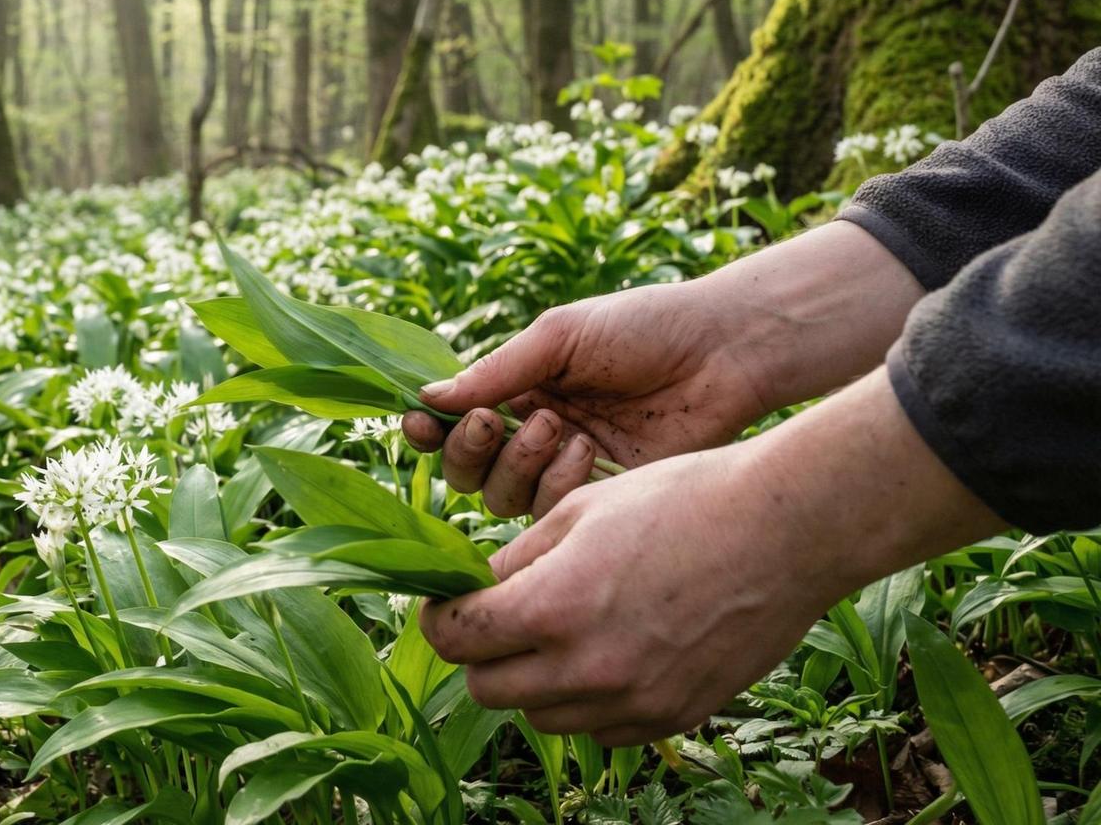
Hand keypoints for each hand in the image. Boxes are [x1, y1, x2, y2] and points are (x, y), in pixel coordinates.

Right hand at [403, 221, 926, 518]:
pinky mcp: (603, 501)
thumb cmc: (645, 328)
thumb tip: (427, 399)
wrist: (724, 353)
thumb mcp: (561, 337)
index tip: (418, 422)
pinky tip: (591, 448)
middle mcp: (533, 435)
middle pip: (468, 471)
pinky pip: (551, 511)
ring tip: (560, 427)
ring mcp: (567, 471)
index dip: (430, 429)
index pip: (452, 421)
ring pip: (503, 498)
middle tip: (492, 423)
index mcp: (518, 391)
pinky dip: (560, 482)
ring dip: (519, 463)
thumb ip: (495, 371)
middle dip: (470, 451)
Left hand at [417, 367, 1006, 745]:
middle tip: (498, 617)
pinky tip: (606, 653)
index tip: (448, 601)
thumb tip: (476, 586)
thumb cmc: (684, 499)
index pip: (456, 640)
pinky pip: (600, 730)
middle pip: (489, 689)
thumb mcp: (581, 509)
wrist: (788, 529)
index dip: (441, 617)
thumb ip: (518, 558)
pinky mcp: (673, 715)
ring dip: (533, 681)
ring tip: (558, 631)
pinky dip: (586, 701)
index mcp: (554, 606)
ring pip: (541, 717)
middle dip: (481, 653)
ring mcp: (634, 701)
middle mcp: (588, 667)